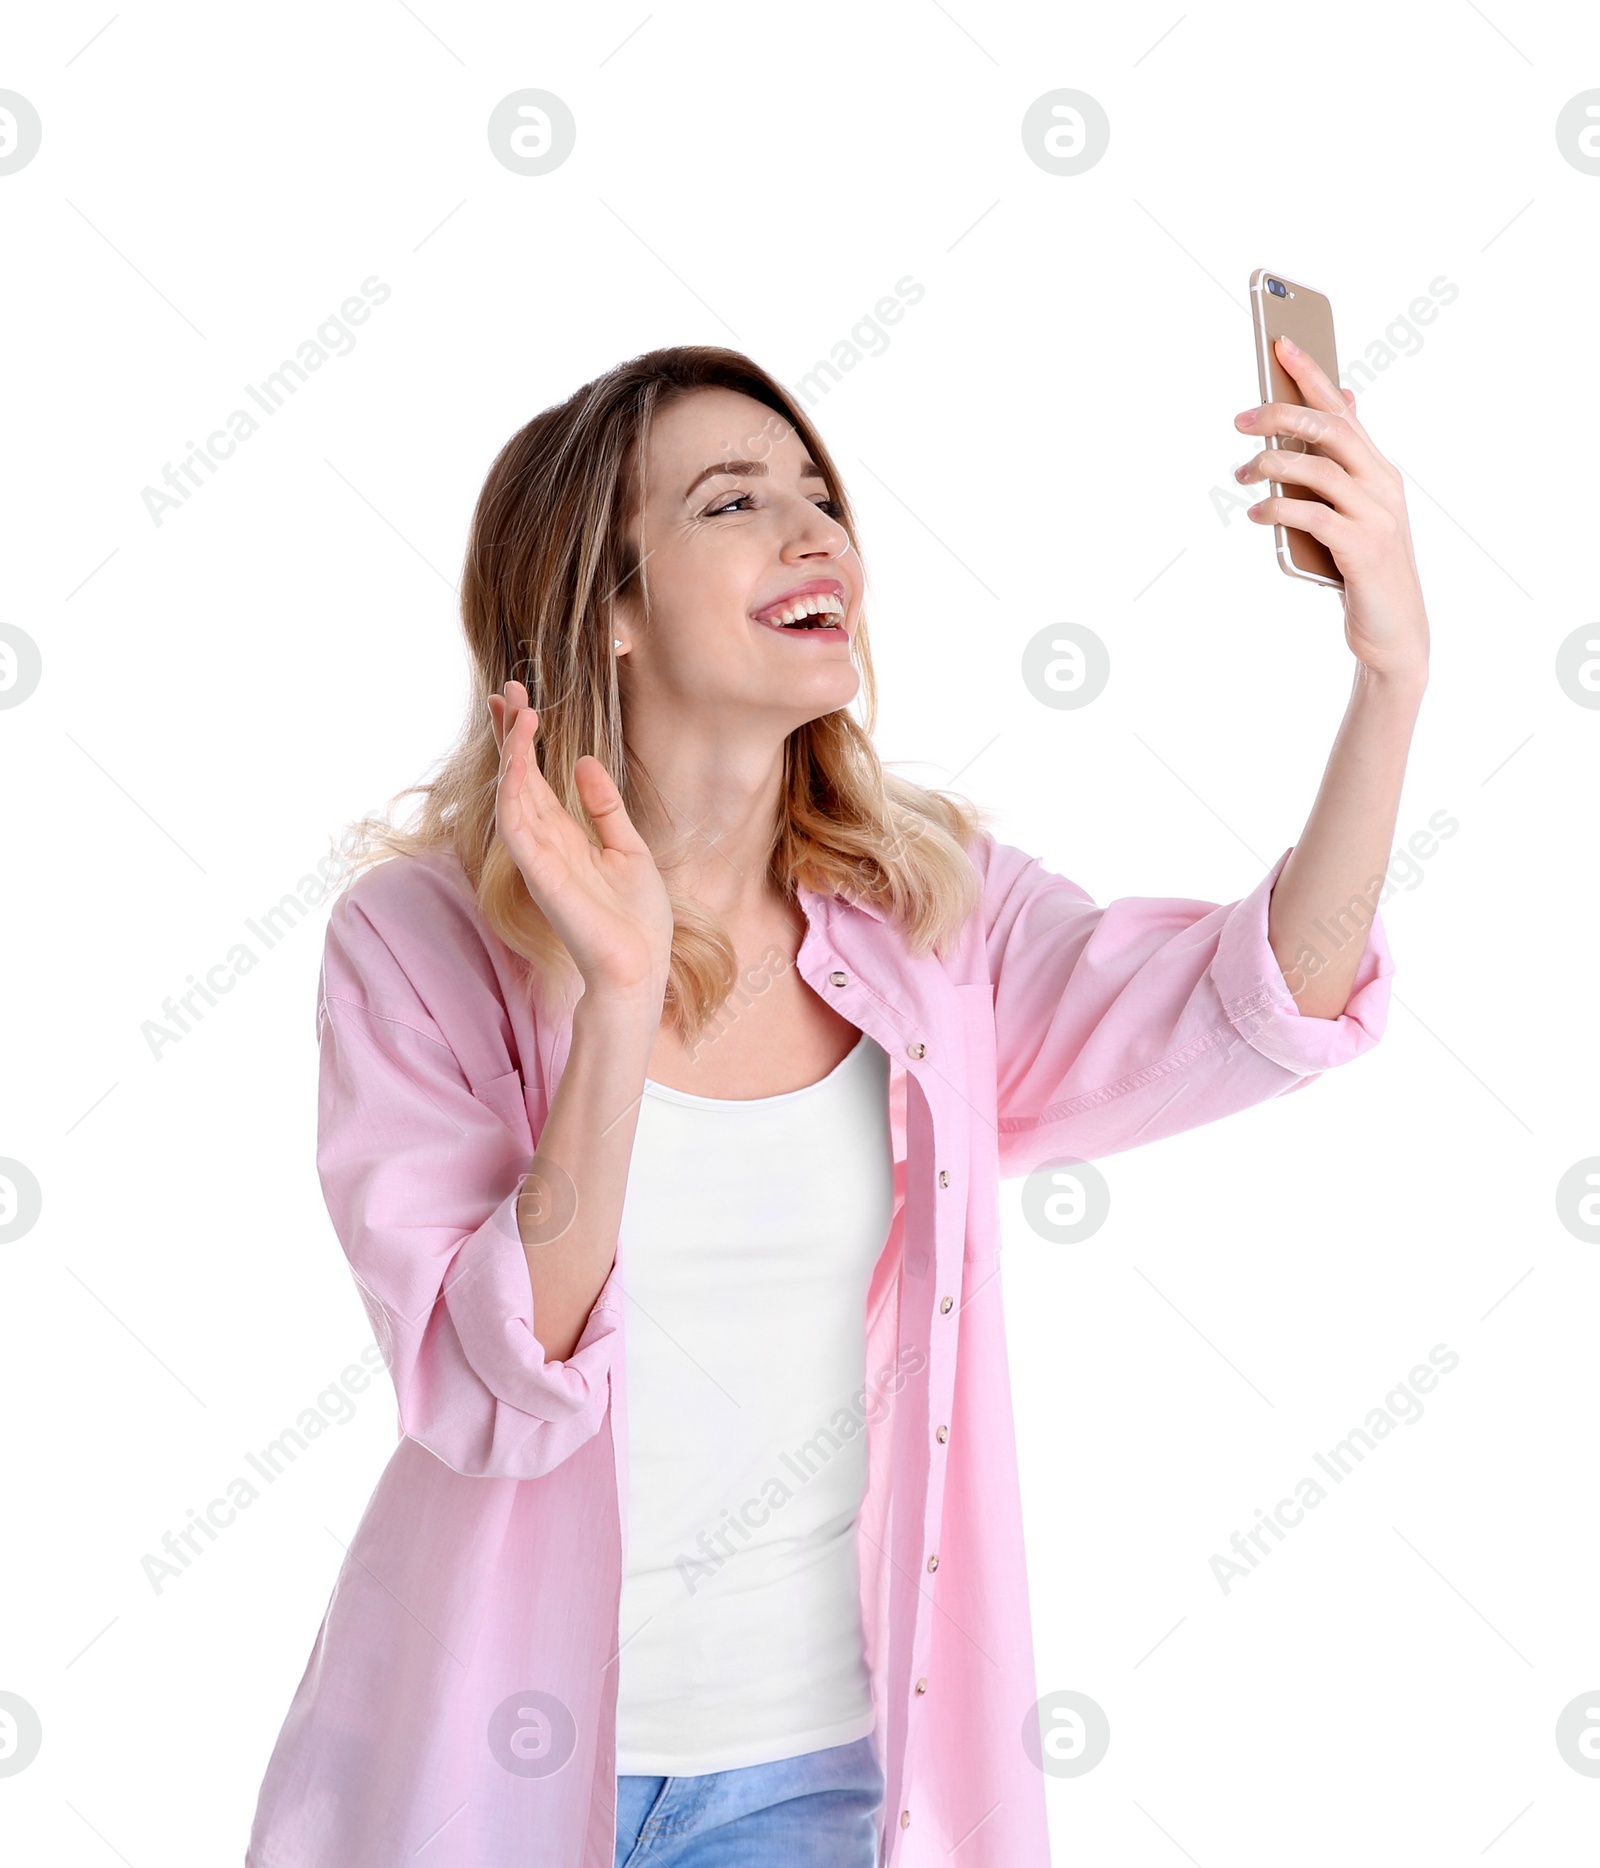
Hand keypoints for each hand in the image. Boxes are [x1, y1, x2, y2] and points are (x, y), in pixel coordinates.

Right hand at [487, 681, 674, 1000]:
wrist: (641, 966)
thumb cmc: (637, 920)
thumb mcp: (628, 848)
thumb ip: (605, 807)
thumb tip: (584, 762)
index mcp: (566, 837)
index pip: (535, 779)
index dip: (523, 740)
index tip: (519, 701)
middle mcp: (545, 844)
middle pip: (517, 778)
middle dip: (511, 735)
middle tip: (508, 689)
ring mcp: (539, 859)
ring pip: (512, 795)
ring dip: (512, 753)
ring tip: (519, 712)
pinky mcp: (540, 875)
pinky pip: (517, 827)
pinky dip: (514, 792)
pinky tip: (517, 762)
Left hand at [1234, 336, 1429, 683]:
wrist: (1395, 631)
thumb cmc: (1364, 569)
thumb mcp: (1355, 511)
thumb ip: (1342, 467)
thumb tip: (1337, 408)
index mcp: (1378, 468)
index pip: (1343, 409)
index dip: (1312, 374)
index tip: (1280, 344)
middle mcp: (1383, 484)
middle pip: (1330, 430)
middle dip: (1282, 416)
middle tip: (1240, 419)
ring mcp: (1376, 515)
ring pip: (1319, 470)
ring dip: (1272, 466)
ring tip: (1241, 474)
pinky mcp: (1363, 549)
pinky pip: (1313, 517)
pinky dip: (1279, 510)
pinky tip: (1256, 513)